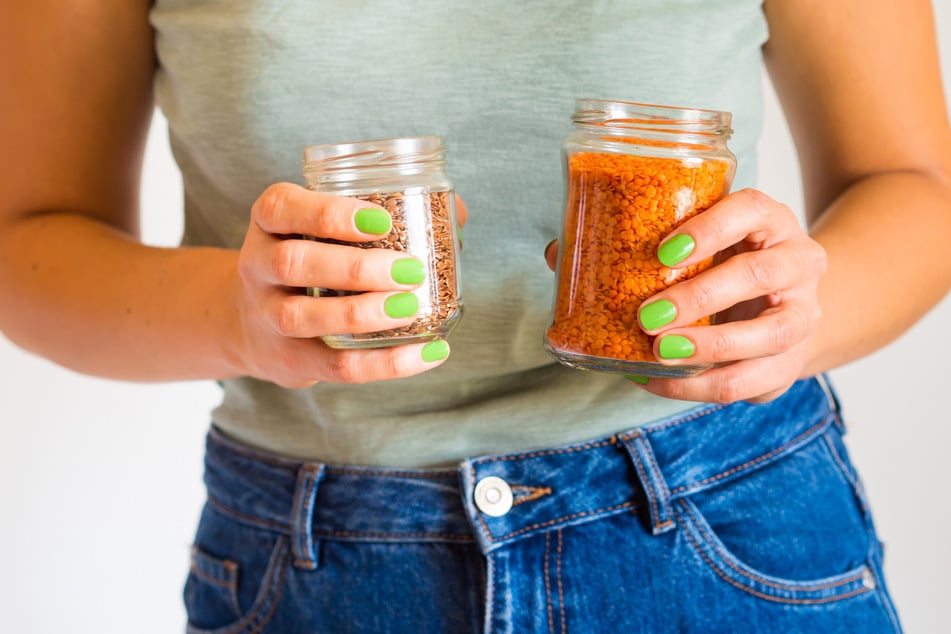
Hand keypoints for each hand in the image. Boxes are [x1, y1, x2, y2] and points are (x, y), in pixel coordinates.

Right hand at [228, 183, 459, 388]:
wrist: (254, 324)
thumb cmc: (314, 260)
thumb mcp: (324, 230)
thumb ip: (387, 217)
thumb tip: (455, 215)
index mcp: (270, 223)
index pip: (282, 209)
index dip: (329, 214)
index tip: (381, 221)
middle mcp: (258, 267)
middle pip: (292, 263)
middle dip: (353, 267)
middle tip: (409, 269)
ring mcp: (268, 317)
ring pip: (303, 317)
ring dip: (362, 314)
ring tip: (411, 308)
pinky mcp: (290, 360)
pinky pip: (335, 366)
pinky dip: (386, 363)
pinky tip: (428, 352)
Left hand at [545, 188, 827, 402]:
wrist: (781, 303)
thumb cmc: (721, 263)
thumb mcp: (692, 245)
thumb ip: (633, 246)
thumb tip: (558, 253)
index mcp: (768, 221)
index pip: (749, 210)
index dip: (709, 229)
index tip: (663, 252)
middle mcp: (797, 262)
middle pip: (758, 274)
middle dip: (701, 297)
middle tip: (648, 316)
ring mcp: (802, 313)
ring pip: (768, 334)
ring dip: (709, 347)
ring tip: (660, 353)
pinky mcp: (793, 361)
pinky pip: (751, 381)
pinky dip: (700, 386)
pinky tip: (657, 381)